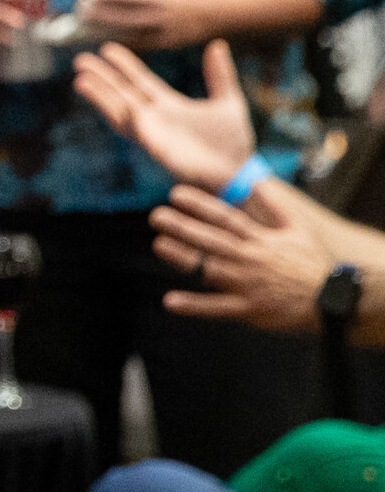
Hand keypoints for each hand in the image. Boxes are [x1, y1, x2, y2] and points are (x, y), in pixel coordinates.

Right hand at [72, 39, 253, 188]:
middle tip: (81, 60)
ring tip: (81, 81)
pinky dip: (130, 120)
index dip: (124, 65)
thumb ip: (220, 75)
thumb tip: (217, 44)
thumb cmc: (232, 142)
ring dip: (101, 98)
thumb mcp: (229, 101)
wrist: (238, 173)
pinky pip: (141, 134)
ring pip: (120, 112)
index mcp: (169, 105)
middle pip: (121, 93)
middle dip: (101, 78)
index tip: (106, 49)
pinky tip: (122, 107)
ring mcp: (154, 134)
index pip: (140, 80)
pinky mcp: (158, 151)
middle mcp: (155, 118)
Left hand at [77, 0, 210, 50]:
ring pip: (129, 32)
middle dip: (101, 14)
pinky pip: (139, 44)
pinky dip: (121, 41)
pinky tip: (105, 41)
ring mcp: (162, 30)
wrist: (212, 14)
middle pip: (124, 14)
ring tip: (86, 29)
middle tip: (80, 13)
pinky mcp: (165, 44)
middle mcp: (159, 13)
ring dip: (106, 30)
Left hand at [149, 185, 330, 332]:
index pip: (226, 217)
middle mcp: (251, 259)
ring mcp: (248, 284)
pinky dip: (194, 305)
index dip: (200, 204)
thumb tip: (256, 182)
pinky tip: (170, 301)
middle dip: (182, 226)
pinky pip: (217, 307)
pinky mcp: (249, 309)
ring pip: (210, 268)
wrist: (335, 299)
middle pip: (212, 239)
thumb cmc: (315, 263)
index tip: (176, 194)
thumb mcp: (299, 229)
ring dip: (183, 257)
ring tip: (158, 245)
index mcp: (262, 240)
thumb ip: (274, 206)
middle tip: (155, 216)